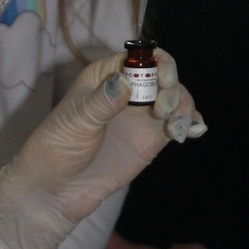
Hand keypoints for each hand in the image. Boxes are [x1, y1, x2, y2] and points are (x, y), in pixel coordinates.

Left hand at [0, 48, 203, 248]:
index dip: (158, 62)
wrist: (54, 192)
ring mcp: (141, 117)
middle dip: (173, 88)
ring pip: (176, 99)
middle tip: (163, 110)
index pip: (140, 57)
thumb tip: (125, 82)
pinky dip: (191, 123)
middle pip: (164, 76)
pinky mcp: (151, 140)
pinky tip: (193, 131)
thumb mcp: (76, 122)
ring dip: (184, 107)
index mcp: (105, 77)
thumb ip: (102, 102)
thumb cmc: (56, 150)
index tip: (163, 79)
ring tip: (175, 128)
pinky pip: (177, 125)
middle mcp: (127, 93)